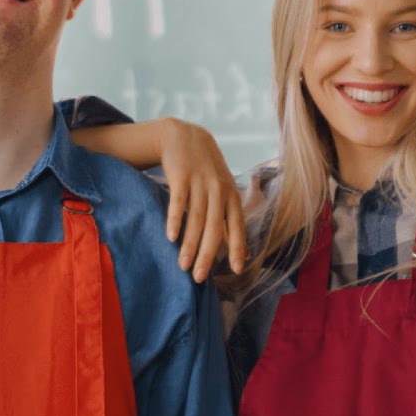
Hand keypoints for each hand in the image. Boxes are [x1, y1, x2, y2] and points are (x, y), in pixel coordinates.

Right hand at [157, 118, 246, 281]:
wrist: (186, 137)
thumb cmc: (206, 173)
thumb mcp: (223, 192)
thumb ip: (230, 221)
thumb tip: (245, 253)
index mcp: (231, 196)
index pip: (237, 226)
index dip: (238, 247)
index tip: (236, 270)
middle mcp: (218, 189)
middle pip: (214, 227)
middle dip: (207, 255)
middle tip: (199, 278)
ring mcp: (200, 182)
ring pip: (196, 218)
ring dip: (189, 244)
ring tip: (182, 266)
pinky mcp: (181, 175)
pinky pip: (178, 202)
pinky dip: (175, 220)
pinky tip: (171, 237)